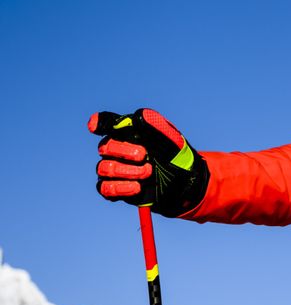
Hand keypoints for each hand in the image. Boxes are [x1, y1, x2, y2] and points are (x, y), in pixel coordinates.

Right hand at [88, 109, 208, 216]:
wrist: (183, 180)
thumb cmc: (174, 154)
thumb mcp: (171, 138)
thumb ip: (156, 125)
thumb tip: (139, 115)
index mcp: (128, 132)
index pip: (107, 123)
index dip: (98, 123)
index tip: (94, 127)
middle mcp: (116, 149)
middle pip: (104, 147)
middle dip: (124, 151)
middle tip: (144, 155)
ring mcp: (114, 168)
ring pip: (104, 168)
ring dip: (127, 171)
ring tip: (148, 172)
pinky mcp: (115, 189)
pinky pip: (105, 188)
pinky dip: (121, 188)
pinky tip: (138, 186)